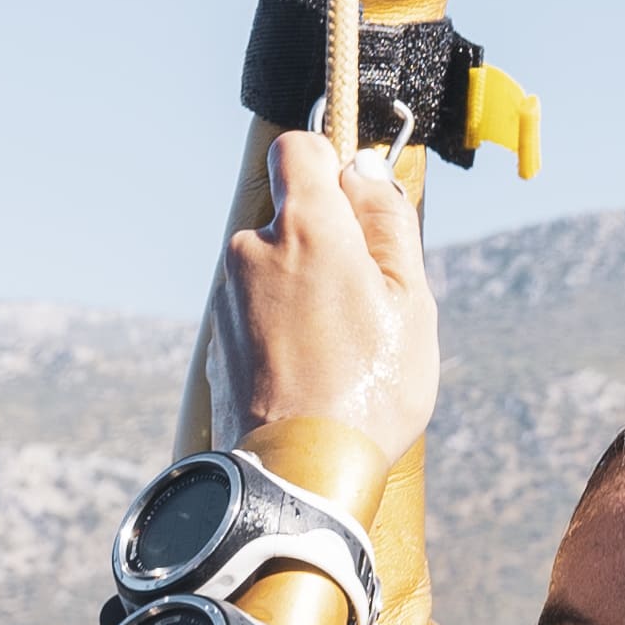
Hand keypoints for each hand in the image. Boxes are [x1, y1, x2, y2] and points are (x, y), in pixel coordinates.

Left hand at [210, 133, 440, 467]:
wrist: (300, 476)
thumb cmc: (369, 387)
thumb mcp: (409, 300)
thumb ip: (388, 221)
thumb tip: (364, 170)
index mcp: (304, 228)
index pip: (299, 148)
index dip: (330, 163)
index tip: (356, 202)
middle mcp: (251, 250)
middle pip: (289, 216)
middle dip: (324, 242)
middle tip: (364, 301)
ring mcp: (227, 297)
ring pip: (272, 266)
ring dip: (301, 288)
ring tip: (338, 349)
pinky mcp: (216, 340)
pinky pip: (256, 311)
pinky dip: (280, 328)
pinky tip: (309, 372)